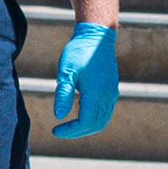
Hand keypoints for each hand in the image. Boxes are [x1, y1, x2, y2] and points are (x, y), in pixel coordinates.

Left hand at [51, 22, 117, 139]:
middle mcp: (107, 96)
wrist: (96, 36)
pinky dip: (94, 119)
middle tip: (61, 131)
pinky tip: (81, 114)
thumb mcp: (67, 71)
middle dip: (77, 132)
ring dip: (87, 128)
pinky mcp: (112, 89)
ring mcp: (111, 93)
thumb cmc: (79, 52)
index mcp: (96, 93)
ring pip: (102, 120)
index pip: (85, 122)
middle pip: (95, 125)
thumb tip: (58, 116)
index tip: (55, 130)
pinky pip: (106, 112)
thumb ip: (63, 93)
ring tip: (70, 127)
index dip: (70, 131)